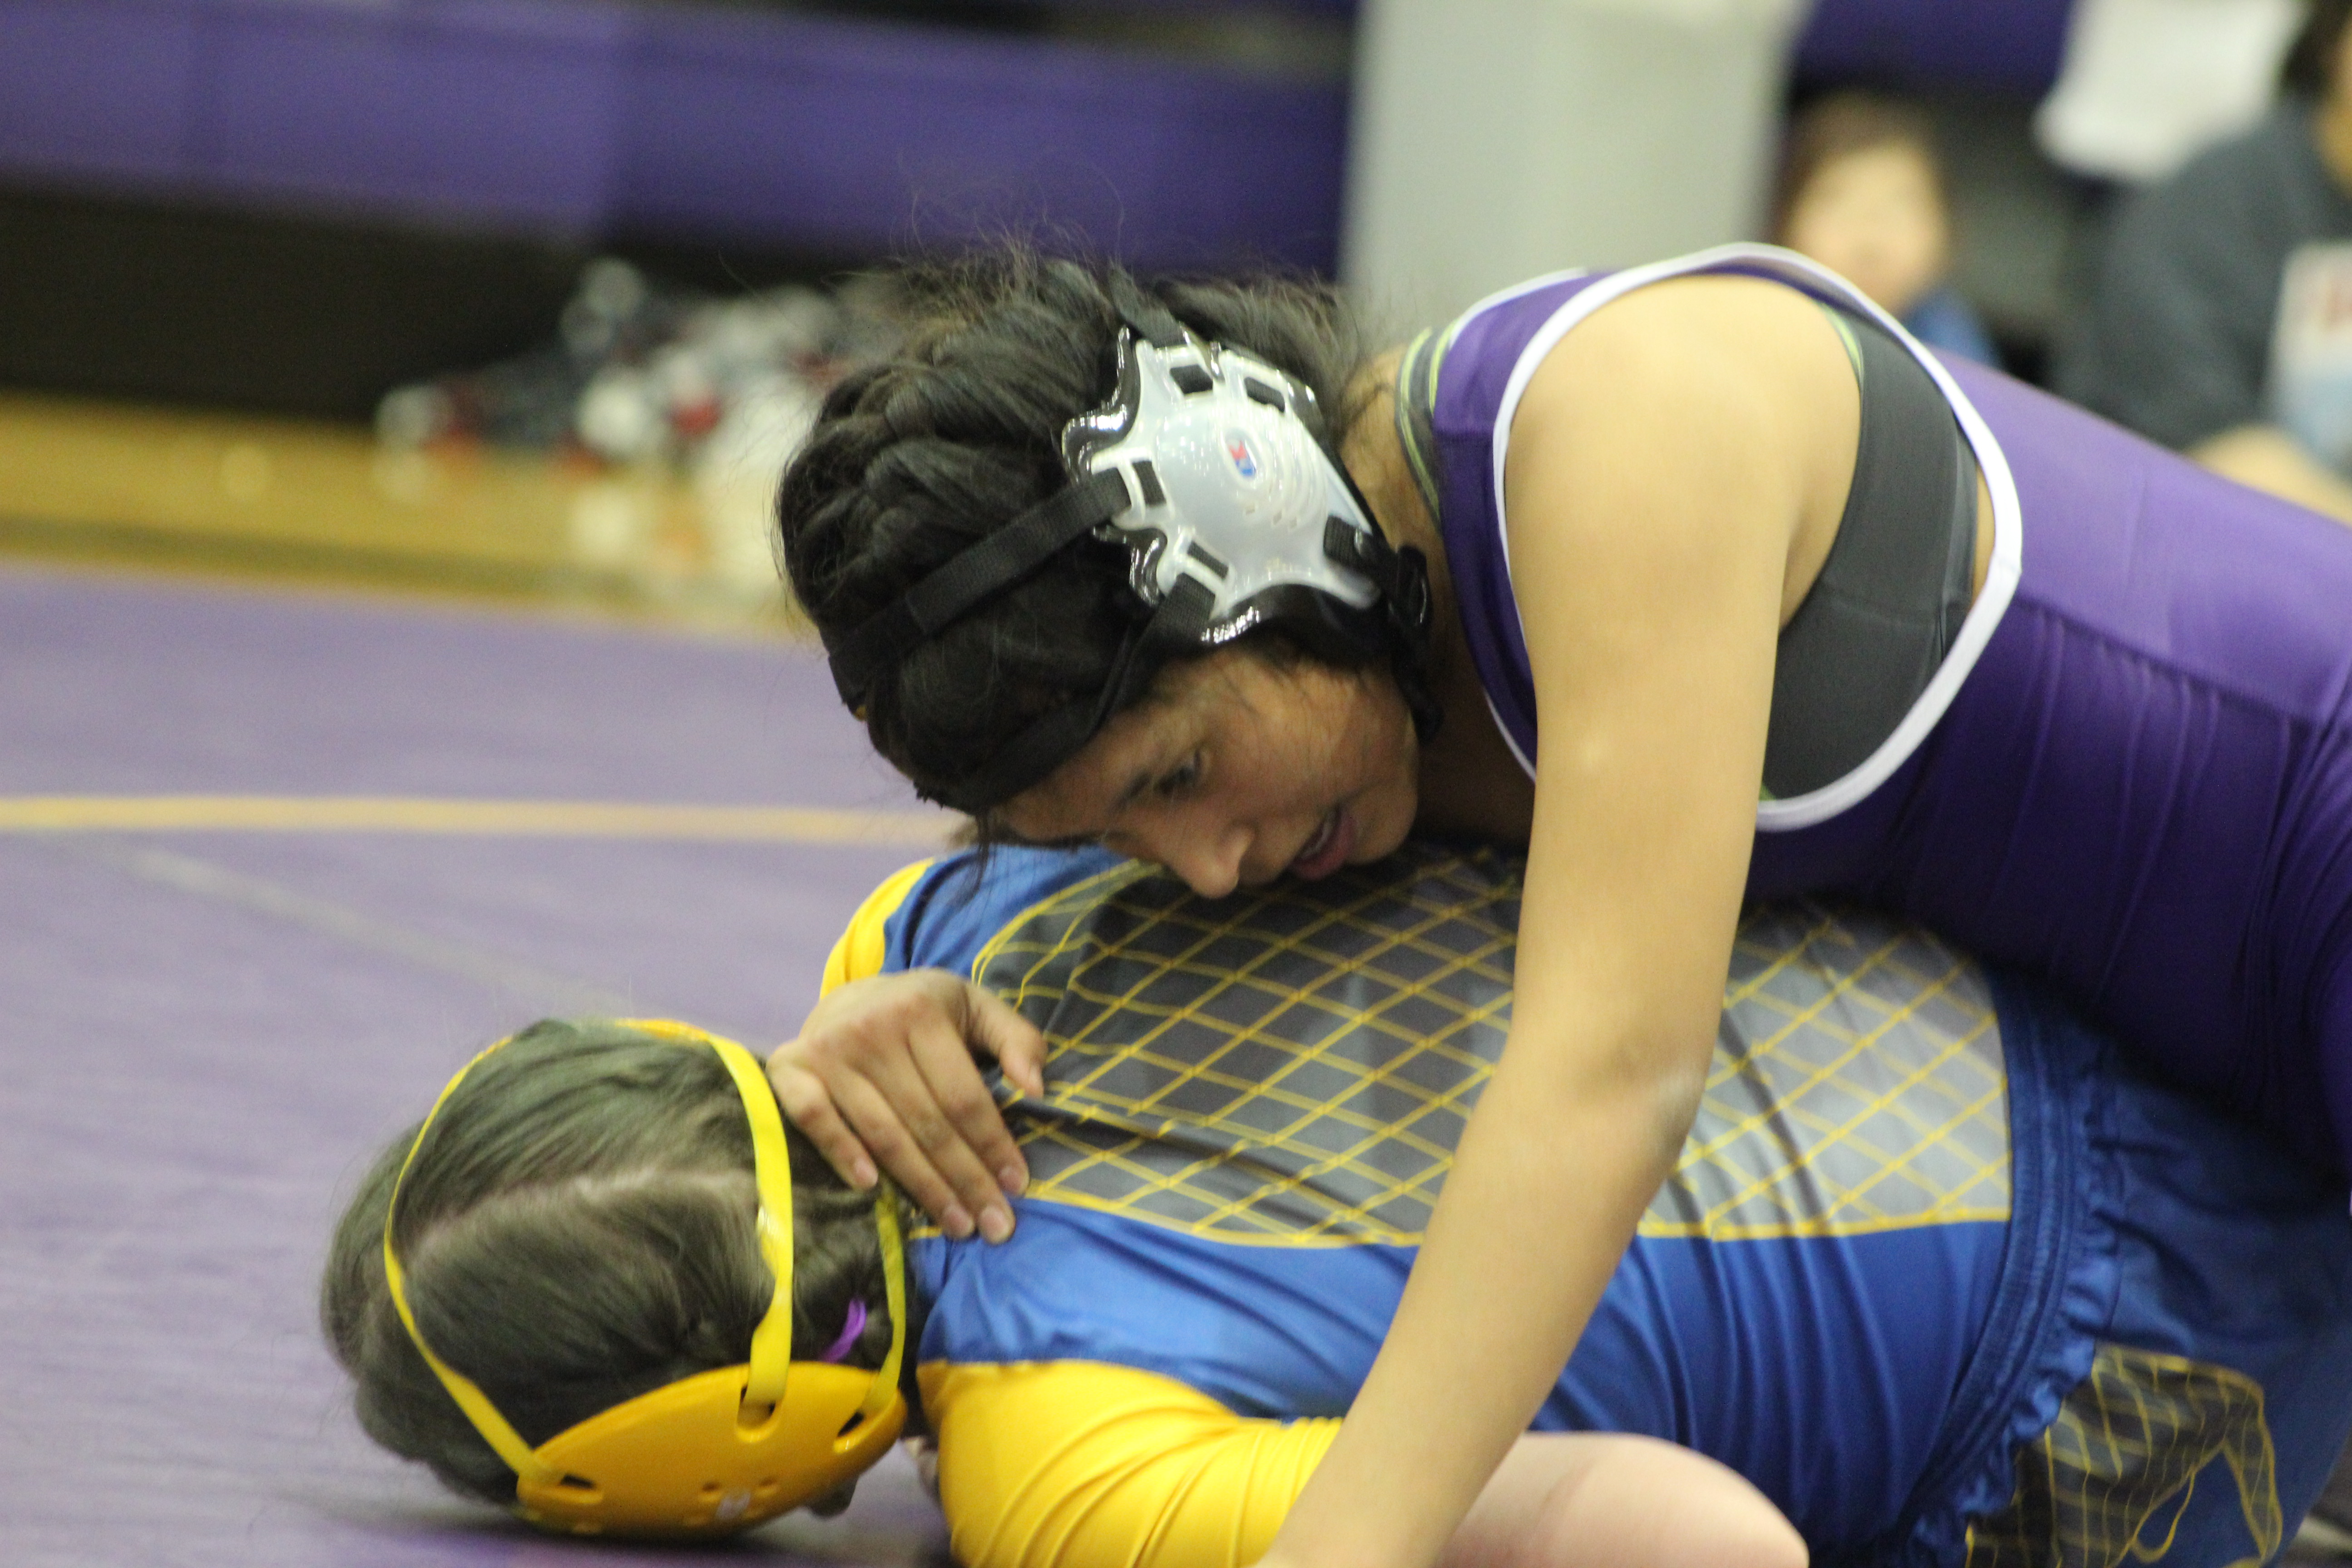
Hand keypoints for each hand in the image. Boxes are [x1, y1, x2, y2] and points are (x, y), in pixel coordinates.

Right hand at [767, 970, 1045, 1241]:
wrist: (852, 996)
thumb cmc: (925, 1011)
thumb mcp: (977, 1007)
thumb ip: (1018, 1039)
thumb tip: (1036, 1087)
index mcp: (920, 1010)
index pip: (963, 1095)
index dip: (993, 1145)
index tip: (1017, 1186)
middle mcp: (870, 1028)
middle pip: (927, 1123)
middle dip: (966, 1180)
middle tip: (994, 1225)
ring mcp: (827, 1049)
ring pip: (883, 1133)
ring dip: (922, 1186)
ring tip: (955, 1224)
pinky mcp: (790, 1067)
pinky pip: (816, 1119)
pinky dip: (841, 1153)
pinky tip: (870, 1187)